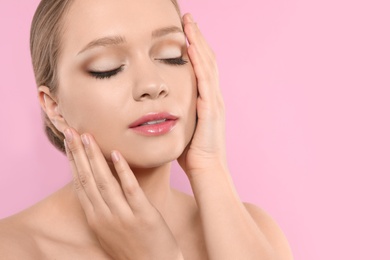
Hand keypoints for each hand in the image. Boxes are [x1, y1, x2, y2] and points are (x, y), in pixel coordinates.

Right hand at [64, 128, 182, 259]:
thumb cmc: (132, 247)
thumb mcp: (109, 231)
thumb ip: (102, 209)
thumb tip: (96, 187)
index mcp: (95, 219)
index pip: (79, 185)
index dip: (73, 162)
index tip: (69, 143)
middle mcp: (104, 217)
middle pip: (87, 179)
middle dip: (78, 154)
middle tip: (71, 131)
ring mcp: (123, 216)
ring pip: (104, 182)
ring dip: (95, 157)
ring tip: (88, 136)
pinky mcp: (143, 215)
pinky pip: (130, 189)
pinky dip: (122, 171)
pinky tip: (116, 154)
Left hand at [178, 13, 227, 175]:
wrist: (206, 170)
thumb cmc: (192, 152)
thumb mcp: (183, 126)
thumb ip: (177, 112)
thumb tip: (163, 105)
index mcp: (207, 99)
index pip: (202, 66)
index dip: (195, 47)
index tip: (185, 31)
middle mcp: (213, 96)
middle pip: (207, 59)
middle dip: (198, 37)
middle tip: (189, 18)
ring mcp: (214, 102)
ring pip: (207, 65)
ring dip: (199, 43)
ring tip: (190, 24)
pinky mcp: (211, 110)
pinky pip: (205, 82)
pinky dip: (199, 64)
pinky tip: (191, 49)